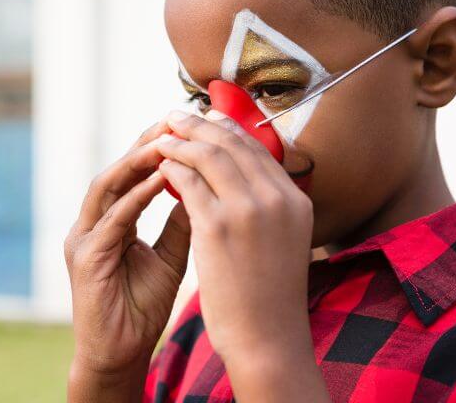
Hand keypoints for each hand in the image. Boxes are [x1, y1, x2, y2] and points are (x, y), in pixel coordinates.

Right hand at [65, 120, 190, 394]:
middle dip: (146, 144)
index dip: (159, 149)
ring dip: (138, 160)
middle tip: (176, 120)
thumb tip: (206, 186)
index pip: (134, 174)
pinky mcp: (86, 258)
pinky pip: (113, 219)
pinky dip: (137, 196)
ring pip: (108, 185)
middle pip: (119, 170)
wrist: (120, 352)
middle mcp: (93, 223)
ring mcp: (85, 238)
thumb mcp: (171, 255)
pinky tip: (162, 178)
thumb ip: (183, 221)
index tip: (190, 129)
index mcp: (112, 221)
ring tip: (168, 140)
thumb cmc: (143, 305)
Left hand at [155, 110, 314, 364]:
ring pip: (209, 156)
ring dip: (181, 141)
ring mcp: (248, 210)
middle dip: (200, 124)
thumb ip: (269, 207)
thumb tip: (241, 179)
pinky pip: (189, 182)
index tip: (207, 120)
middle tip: (177, 116)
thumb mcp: (284, 241)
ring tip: (162, 138)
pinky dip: (172, 168)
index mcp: (295, 200)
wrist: (268, 338)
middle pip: (233, 144)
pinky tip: (160, 167)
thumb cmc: (270, 294)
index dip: (228, 129)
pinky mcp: (218, 227)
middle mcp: (277, 198)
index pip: (258, 149)